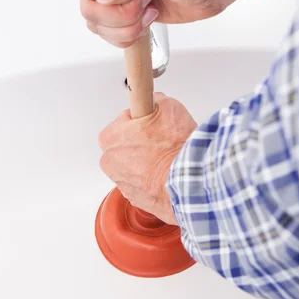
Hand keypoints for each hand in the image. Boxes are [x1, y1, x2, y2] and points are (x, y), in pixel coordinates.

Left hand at [98, 93, 196, 224]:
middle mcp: (110, 161)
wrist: (189, 182)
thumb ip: (156, 100)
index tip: (155, 122)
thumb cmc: (174, 149)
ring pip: (134, 163)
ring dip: (147, 159)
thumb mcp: (169, 107)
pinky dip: (152, 177)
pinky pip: (141, 181)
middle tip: (163, 139)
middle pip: (127, 142)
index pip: (125, 119)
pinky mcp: (134, 197)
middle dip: (142, 140)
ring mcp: (121, 182)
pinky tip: (167, 172)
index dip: (144, 118)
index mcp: (111, 137)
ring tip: (167, 157)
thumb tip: (157, 102)